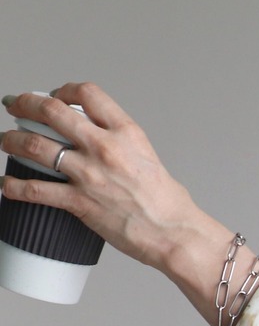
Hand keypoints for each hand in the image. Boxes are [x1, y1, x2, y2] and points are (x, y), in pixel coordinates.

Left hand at [0, 83, 201, 272]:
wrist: (175, 235)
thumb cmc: (170, 206)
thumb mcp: (149, 161)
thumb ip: (124, 149)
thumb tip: (104, 148)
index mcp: (127, 134)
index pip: (88, 94)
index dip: (63, 90)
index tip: (55, 95)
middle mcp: (105, 148)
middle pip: (51, 111)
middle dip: (25, 104)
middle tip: (15, 106)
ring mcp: (89, 174)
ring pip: (35, 145)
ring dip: (12, 140)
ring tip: (7, 141)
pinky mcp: (79, 202)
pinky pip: (35, 189)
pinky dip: (14, 186)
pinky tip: (7, 184)